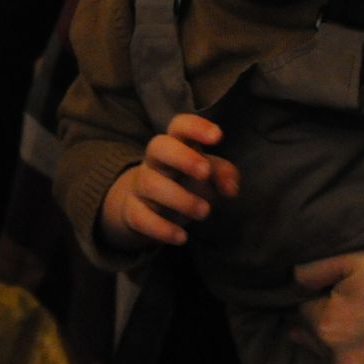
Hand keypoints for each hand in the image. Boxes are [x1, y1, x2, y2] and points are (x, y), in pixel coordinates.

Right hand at [98, 113, 241, 251]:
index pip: (179, 126)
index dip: (196, 127)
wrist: (143, 207)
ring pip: (151, 184)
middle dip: (182, 157)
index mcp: (176, 145)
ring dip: (180, 199)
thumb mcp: (207, 174)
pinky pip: (140, 217)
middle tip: (205, 172)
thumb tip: (231, 188)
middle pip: (158, 146)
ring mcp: (141, 185)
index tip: (218, 137)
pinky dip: (161, 229)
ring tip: (205, 211)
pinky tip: (182, 237)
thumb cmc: (184, 182)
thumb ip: (224, 174)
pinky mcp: (133, 211)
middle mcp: (155, 161)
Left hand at [290, 250, 363, 363]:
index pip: (303, 318)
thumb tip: (293, 284)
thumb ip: (315, 272)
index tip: (332, 300)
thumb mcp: (355, 260)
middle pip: (323, 349)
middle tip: (355, 318)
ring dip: (356, 358)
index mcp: (328, 329)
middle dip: (332, 333)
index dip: (317, 305)